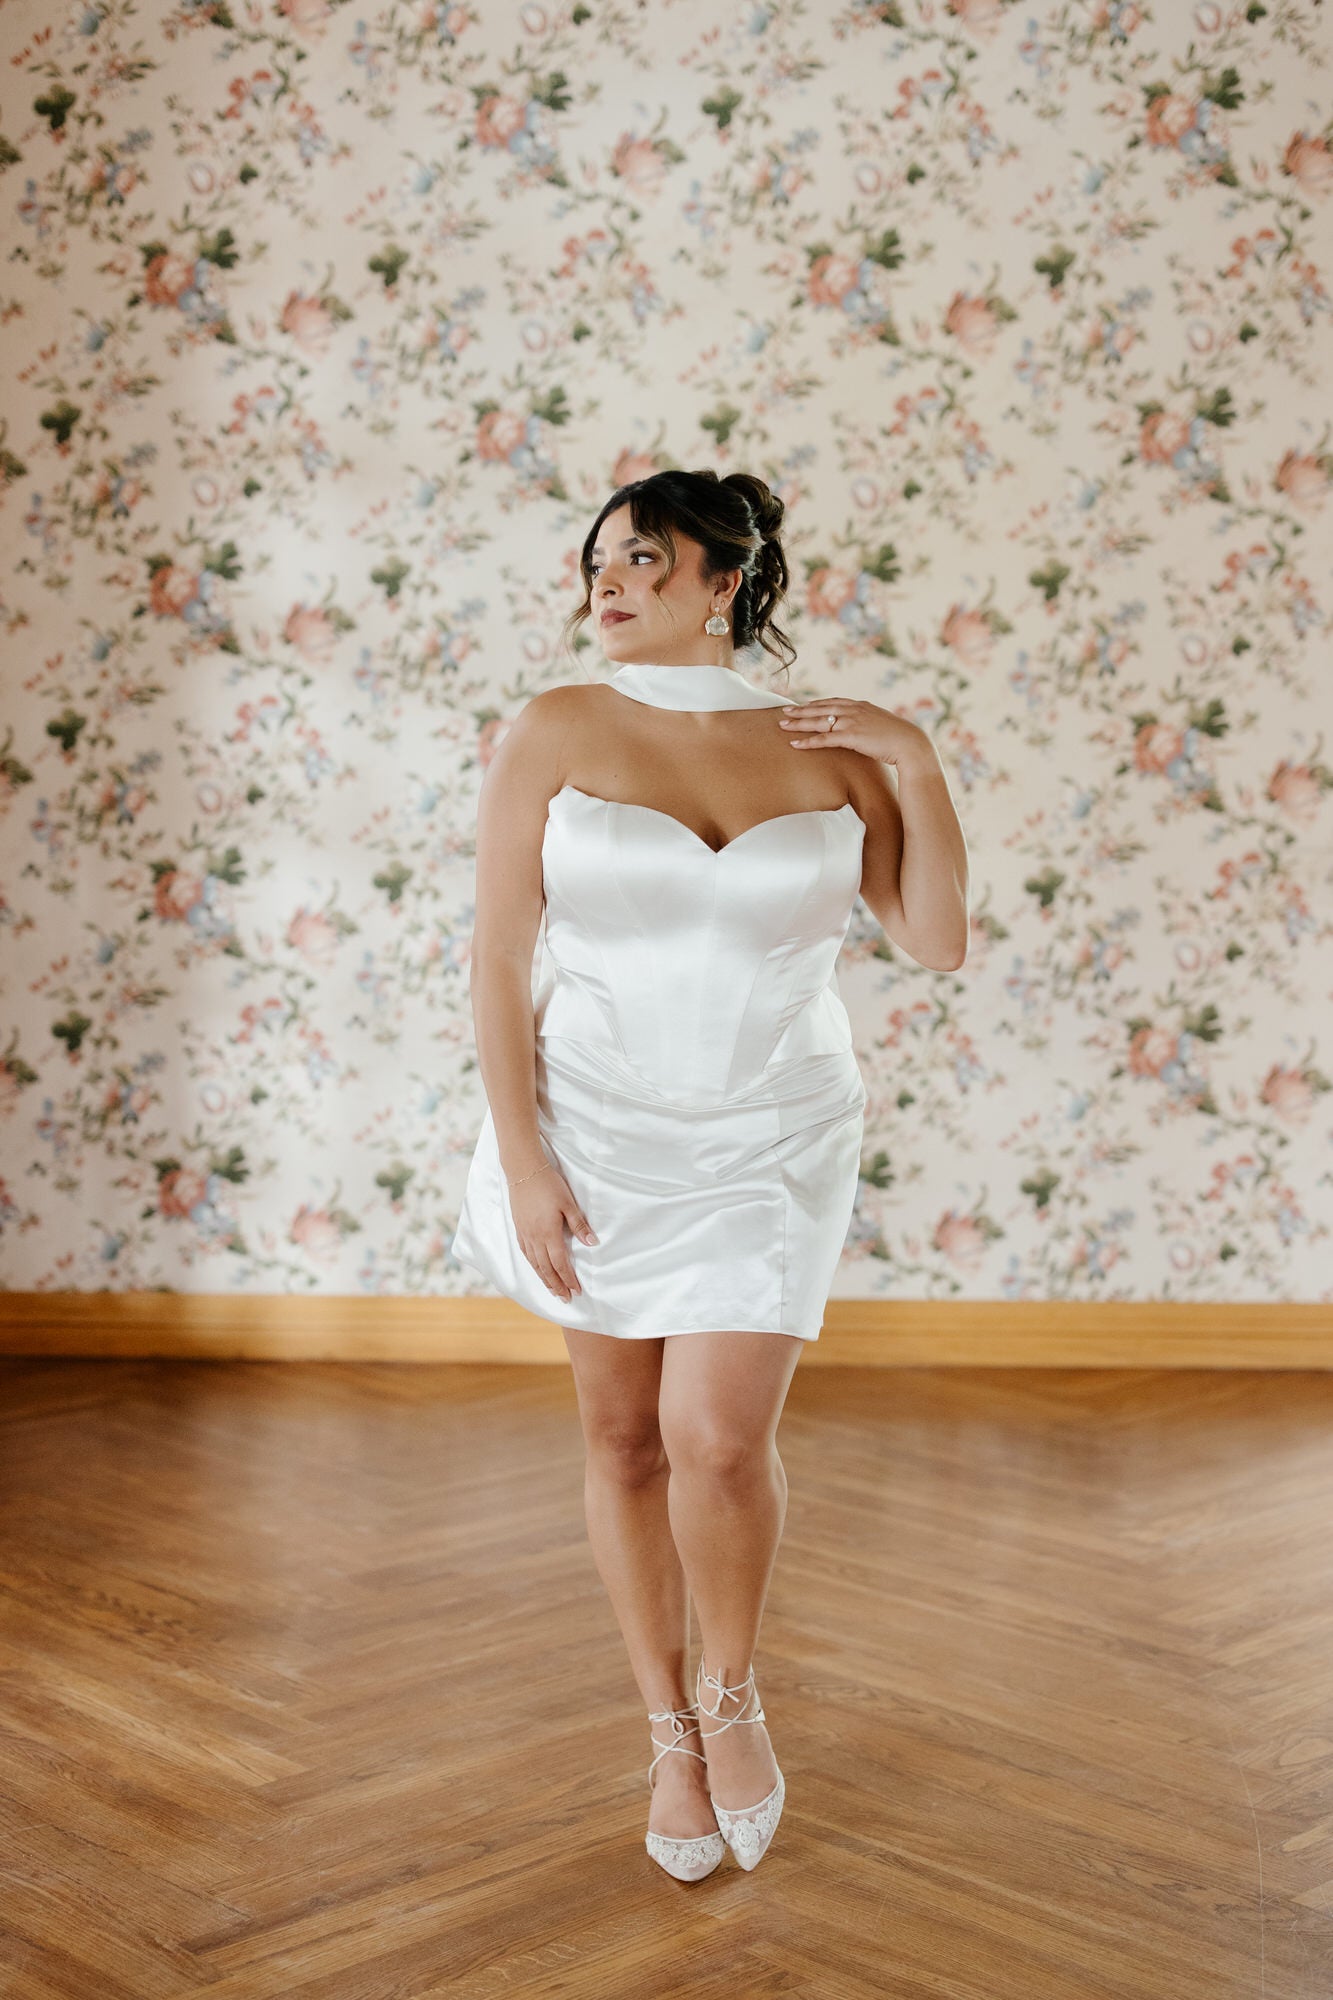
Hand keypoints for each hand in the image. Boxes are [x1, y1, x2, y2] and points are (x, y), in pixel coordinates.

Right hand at [509, 1162, 597, 1304]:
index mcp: (549, 1233)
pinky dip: (533, 1266)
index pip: (560, 1264)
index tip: (576, 1291)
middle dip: (557, 1285)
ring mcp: (525, 1234)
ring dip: (544, 1279)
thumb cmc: (549, 1185)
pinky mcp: (519, 1228)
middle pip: (546, 1269)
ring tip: (552, 1290)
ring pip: (534, 1264)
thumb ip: (579, 1225)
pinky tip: (536, 1269)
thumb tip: (592, 1244)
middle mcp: (535, 1238)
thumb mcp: (568, 1203)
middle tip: (565, 1299)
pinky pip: (526, 1254)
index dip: (568, 1279)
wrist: (524, 1170)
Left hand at [779, 696, 929, 768]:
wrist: (910, 744)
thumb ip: (870, 724)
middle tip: (784, 711)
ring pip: (818, 721)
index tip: (803, 705)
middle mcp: (854, 710)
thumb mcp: (883, 726)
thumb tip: (866, 730)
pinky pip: (824, 739)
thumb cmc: (899, 739)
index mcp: (861, 705)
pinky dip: (808, 741)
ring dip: (798, 723)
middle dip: (800, 710)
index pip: (833, 702)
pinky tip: (795, 743)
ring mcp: (852, 722)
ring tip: (782, 725)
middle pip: (821, 708)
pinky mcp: (851, 737)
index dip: (816, 704)